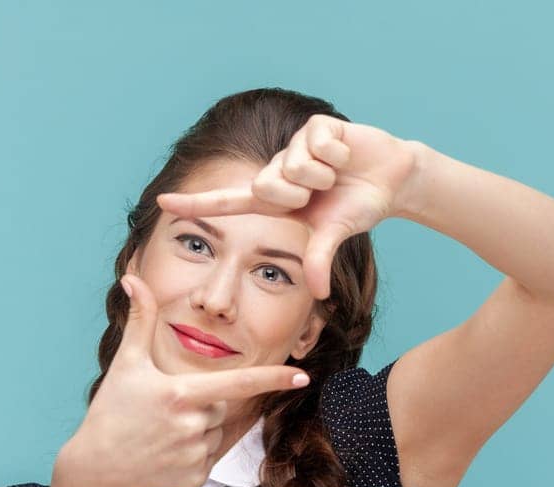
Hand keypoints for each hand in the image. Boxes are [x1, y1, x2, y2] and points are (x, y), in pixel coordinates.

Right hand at [66, 272, 311, 486]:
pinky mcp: (195, 478)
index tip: (303, 377)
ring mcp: (195, 454)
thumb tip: (134, 279)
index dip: (273, 378)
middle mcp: (194, 425)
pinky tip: (164, 453)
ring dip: (197, 429)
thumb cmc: (112, 411)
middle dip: (200, 404)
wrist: (97, 468)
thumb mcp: (126, 363)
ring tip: (161, 433)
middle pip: (220, 405)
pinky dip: (192, 454)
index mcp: (182, 394)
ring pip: (215, 431)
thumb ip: (140, 320)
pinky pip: (208, 457)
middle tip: (163, 411)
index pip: (239, 384)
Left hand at [155, 116, 419, 301]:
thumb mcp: (335, 235)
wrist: (391, 180)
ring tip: (335, 173)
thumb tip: (319, 294)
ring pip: (295, 164)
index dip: (195, 203)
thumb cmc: (356, 207)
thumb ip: (320, 258)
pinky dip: (336, 153)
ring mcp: (295, 147)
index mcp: (274, 200)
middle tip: (322, 192)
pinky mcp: (316, 126)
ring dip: (322, 174)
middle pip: (266, 184)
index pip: (226, 202)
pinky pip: (316, 143)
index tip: (161, 203)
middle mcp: (278, 172)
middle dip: (299, 193)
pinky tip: (345, 153)